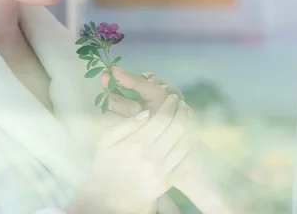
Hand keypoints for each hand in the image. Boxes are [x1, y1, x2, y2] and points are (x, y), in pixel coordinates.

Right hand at [102, 68, 230, 212]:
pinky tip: (188, 135)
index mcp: (137, 144)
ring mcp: (163, 171)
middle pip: (177, 128)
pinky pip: (185, 160)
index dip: (169, 105)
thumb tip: (147, 111)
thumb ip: (126, 125)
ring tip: (187, 116)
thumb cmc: (106, 165)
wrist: (109, 198)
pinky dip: (190, 145)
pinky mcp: (168, 182)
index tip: (172, 98)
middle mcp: (153, 157)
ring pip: (184, 143)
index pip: (161, 119)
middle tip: (181, 104)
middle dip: (181, 112)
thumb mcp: (106, 142)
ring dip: (189, 126)